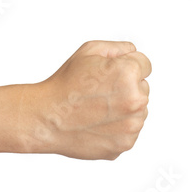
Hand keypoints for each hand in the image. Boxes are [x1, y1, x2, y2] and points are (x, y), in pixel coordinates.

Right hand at [33, 40, 151, 159]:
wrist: (46, 118)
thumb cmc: (64, 84)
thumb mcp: (88, 51)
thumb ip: (118, 47)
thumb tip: (134, 52)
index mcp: (129, 73)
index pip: (145, 65)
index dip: (125, 67)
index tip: (109, 75)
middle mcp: (136, 100)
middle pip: (143, 89)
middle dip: (127, 89)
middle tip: (99, 93)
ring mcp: (131, 125)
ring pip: (138, 112)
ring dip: (124, 110)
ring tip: (96, 110)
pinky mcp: (125, 144)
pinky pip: (129, 131)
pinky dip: (117, 129)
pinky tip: (96, 124)